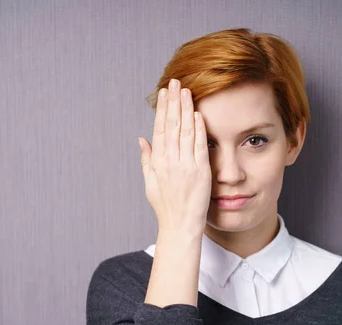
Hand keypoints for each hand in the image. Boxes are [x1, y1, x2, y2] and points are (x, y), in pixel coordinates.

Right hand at [138, 79, 211, 234]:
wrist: (179, 225)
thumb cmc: (165, 206)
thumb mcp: (149, 182)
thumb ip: (146, 159)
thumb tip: (141, 139)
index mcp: (157, 162)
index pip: (159, 128)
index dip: (162, 109)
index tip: (164, 93)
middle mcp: (170, 161)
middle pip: (171, 124)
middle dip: (173, 101)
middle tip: (175, 82)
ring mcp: (185, 165)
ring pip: (185, 131)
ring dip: (186, 109)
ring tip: (186, 90)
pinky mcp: (200, 171)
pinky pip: (199, 146)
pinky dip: (198, 129)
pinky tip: (198, 113)